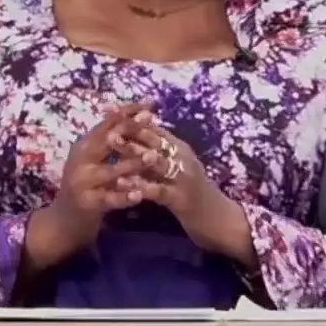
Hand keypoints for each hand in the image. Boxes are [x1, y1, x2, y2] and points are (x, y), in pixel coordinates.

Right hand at [43, 103, 149, 250]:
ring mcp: (82, 181)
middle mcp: (80, 159)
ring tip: (152, 157)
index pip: (107, 124)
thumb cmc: (87, 184)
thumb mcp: (94, 159)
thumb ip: (110, 141)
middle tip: (150, 119)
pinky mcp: (86, 203)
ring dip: (132, 163)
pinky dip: (124, 196)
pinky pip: (109, 199)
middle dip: (129, 129)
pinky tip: (140, 194)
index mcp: (84, 145)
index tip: (149, 103)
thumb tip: (136, 116)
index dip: (127, 112)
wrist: (65, 219)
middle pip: (107, 141)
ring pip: (110, 170)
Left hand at [112, 112, 234, 249]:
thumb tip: (131, 134)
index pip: (153, 126)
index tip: (109, 107)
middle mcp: (182, 157)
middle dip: (130, 130)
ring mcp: (184, 177)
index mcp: (179, 147)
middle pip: (154, 140)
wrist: (218, 218)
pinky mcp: (182, 199)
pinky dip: (142, 186)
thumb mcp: (175, 167)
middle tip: (107, 122)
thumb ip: (157, 152)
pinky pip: (159, 190)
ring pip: (157, 161)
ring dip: (134, 151)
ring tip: (114, 144)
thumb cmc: (191, 191)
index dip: (131, 117)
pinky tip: (124, 185)